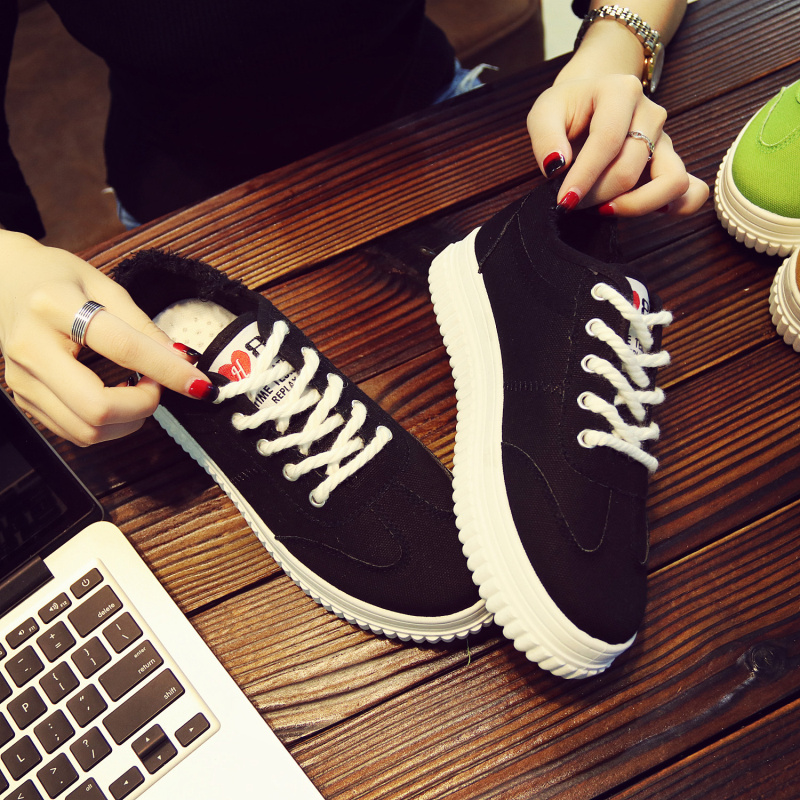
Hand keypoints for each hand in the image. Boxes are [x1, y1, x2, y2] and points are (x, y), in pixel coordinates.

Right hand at [0, 231, 214, 445]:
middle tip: (158, 386)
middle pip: (96, 407)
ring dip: (128, 421)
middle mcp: (31, 348)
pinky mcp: (23, 399)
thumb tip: (182, 361)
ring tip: (139, 390)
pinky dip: (109, 425)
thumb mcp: (104, 285)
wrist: (2, 279)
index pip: (122, 348)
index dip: (167, 371)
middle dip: (143, 406)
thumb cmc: (57, 278)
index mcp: (53, 306)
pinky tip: (118, 399)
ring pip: (86, 430)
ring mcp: (22, 379)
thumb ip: (143, 326)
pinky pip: (74, 432)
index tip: (199, 385)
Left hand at [527, 74, 708, 215]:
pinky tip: (642, 210)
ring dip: (635, 205)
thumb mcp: (543, 113)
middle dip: (598, 195)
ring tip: (605, 208)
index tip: (564, 200)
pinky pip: (693, 191)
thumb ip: (545, 138)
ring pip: (672, 182)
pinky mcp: (672, 162)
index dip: (584, 177)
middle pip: (631, 169)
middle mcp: (651, 113)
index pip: (607, 141)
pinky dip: (674, 207)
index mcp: (621, 91)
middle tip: (573, 202)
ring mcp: (666, 139)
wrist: (589, 104)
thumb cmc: (567, 110)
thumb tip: (557, 166)